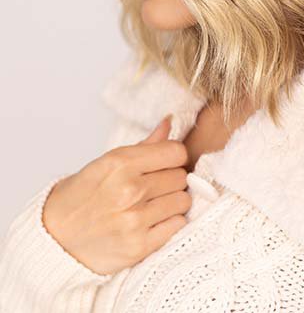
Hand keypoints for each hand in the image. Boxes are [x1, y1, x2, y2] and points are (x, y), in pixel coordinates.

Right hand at [42, 114, 190, 274]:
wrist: (57, 235)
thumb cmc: (85, 193)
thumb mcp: (109, 161)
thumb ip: (146, 144)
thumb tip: (171, 121)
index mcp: (121, 163)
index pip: (176, 152)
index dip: (174, 156)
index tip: (165, 163)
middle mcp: (129, 190)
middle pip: (181, 176)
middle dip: (172, 179)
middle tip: (156, 185)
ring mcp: (135, 220)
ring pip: (183, 201)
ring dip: (173, 201)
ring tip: (155, 203)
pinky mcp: (139, 246)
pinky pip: (178, 225)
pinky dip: (170, 222)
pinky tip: (154, 220)